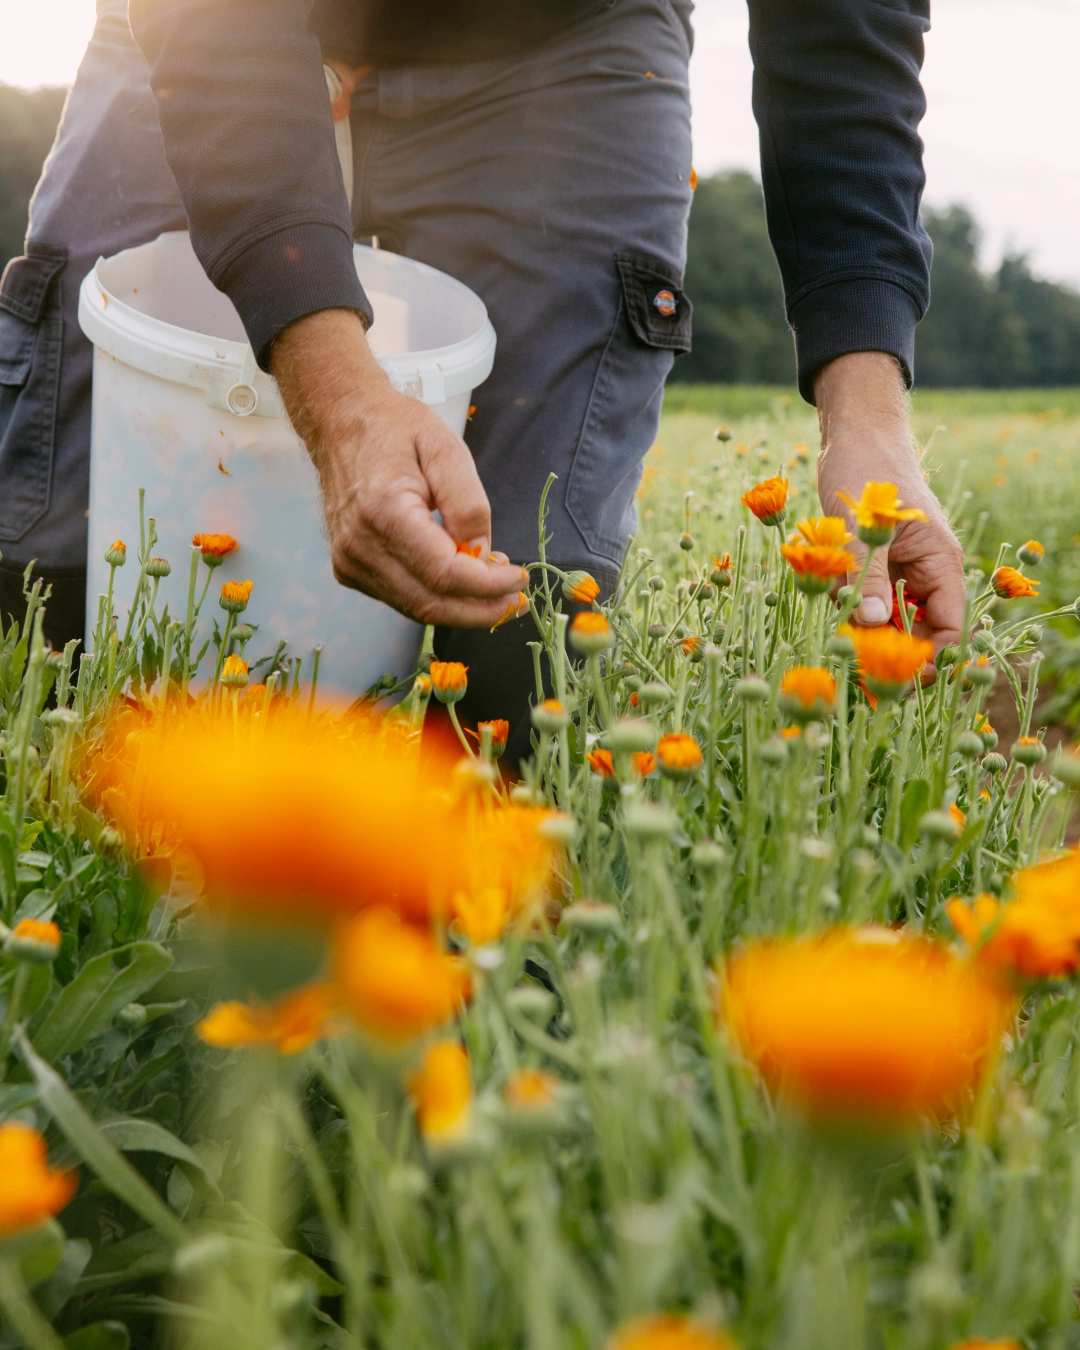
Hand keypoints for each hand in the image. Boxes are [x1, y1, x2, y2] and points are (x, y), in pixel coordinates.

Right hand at [271, 309, 528, 626]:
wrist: (339, 422)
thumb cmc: (394, 428)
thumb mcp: (446, 449)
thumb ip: (469, 506)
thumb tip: (483, 556)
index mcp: (384, 512)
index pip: (444, 573)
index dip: (487, 585)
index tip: (519, 579)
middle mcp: (360, 546)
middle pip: (431, 604)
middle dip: (480, 609)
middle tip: (516, 600)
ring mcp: (349, 562)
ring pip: (417, 609)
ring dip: (462, 608)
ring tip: (496, 590)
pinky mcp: (348, 569)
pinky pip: (402, 598)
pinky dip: (437, 598)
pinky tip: (461, 581)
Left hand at [814, 352, 963, 651]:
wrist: (853, 435)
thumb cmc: (865, 469)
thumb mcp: (861, 527)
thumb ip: (866, 576)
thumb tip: (872, 623)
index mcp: (939, 562)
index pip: (950, 626)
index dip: (929, 658)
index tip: (896, 679)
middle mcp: (925, 571)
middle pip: (917, 630)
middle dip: (887, 647)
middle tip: (852, 662)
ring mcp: (899, 569)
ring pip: (885, 617)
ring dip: (860, 623)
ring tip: (833, 612)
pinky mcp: (875, 565)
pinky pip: (864, 598)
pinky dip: (846, 602)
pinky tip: (825, 588)